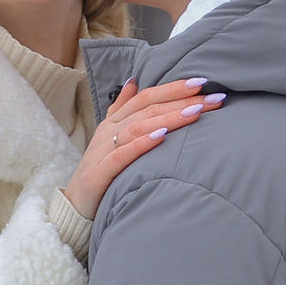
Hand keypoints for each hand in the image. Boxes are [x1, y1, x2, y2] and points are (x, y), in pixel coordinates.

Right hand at [63, 77, 226, 218]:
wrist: (74, 205)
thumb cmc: (101, 169)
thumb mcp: (111, 135)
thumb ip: (122, 107)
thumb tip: (134, 80)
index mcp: (114, 121)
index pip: (146, 96)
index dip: (173, 87)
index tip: (202, 82)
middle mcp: (109, 131)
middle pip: (147, 109)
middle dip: (181, 101)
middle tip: (211, 97)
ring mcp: (102, 150)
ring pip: (137, 128)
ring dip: (168, 118)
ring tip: (195, 112)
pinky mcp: (98, 173)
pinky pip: (121, 155)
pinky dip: (141, 145)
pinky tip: (161, 137)